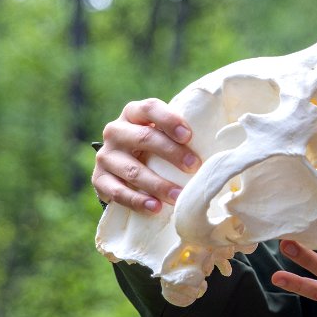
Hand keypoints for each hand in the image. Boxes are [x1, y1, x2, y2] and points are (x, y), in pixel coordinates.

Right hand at [91, 98, 199, 212]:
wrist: (121, 168)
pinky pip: (118, 192)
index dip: (169, 119)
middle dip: (172, 153)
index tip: (189, 136)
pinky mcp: (99, 180)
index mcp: (133, 113)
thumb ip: (179, 134)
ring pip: (133, 170)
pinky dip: (137, 201)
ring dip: (159, 185)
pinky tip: (155, 208)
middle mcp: (115, 131)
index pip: (149, 108)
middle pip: (144, 138)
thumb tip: (218, 144)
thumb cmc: (154, 147)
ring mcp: (106, 156)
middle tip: (194, 167)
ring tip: (179, 196)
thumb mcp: (163, 134)